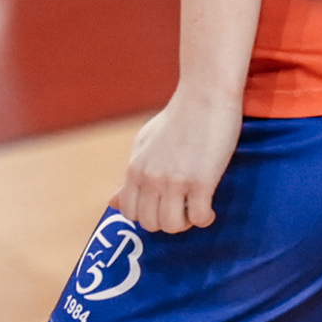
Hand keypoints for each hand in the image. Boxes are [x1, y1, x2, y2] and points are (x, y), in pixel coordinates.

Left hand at [116, 85, 240, 234]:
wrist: (205, 95)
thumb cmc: (177, 119)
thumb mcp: (145, 144)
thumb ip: (130, 176)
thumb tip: (112, 203)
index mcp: (135, 168)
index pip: (129, 212)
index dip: (147, 216)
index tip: (163, 208)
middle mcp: (150, 177)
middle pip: (151, 224)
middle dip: (167, 222)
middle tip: (182, 209)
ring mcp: (175, 180)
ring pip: (173, 226)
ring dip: (187, 223)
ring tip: (195, 208)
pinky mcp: (201, 181)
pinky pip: (199, 217)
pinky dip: (205, 219)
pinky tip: (209, 208)